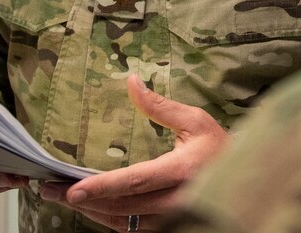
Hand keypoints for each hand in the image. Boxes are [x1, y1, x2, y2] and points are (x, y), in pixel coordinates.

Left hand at [40, 75, 230, 230]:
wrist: (248, 179)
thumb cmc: (220, 147)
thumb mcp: (195, 121)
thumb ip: (160, 106)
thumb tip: (131, 81)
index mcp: (183, 170)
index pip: (136, 181)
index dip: (103, 187)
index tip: (73, 190)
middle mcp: (178, 200)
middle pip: (123, 207)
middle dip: (85, 201)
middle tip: (52, 192)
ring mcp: (174, 218)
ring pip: (125, 223)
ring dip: (94, 212)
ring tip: (65, 199)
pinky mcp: (171, 226)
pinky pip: (134, 229)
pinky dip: (111, 219)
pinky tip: (94, 208)